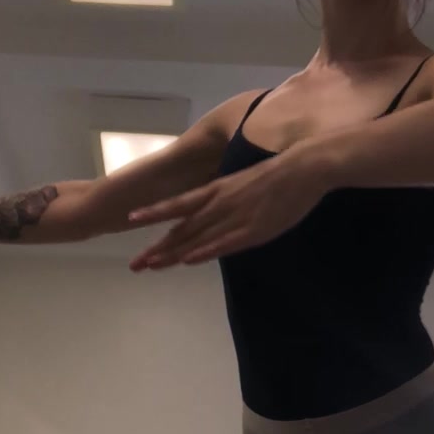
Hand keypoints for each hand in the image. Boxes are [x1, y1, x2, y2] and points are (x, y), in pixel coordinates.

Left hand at [127, 151, 329, 270]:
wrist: (303, 167)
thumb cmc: (280, 174)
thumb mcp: (244, 182)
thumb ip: (228, 197)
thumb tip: (216, 209)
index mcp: (216, 190)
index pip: (177, 204)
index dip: (153, 213)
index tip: (130, 219)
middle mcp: (218, 203)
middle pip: (181, 230)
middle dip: (156, 249)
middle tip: (134, 265)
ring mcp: (233, 217)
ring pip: (196, 239)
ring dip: (172, 254)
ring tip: (150, 266)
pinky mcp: (251, 229)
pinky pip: (222, 243)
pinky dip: (203, 252)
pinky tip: (187, 261)